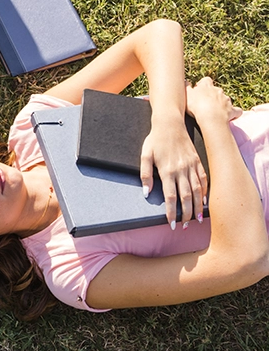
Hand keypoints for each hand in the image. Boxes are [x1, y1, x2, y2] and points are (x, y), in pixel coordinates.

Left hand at [140, 112, 206, 229]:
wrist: (170, 124)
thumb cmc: (155, 140)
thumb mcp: (145, 155)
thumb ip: (145, 175)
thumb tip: (146, 193)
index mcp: (167, 171)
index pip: (171, 197)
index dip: (171, 212)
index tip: (171, 224)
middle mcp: (181, 170)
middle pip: (186, 197)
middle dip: (186, 214)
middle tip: (185, 227)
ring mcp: (191, 166)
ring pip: (197, 191)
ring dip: (197, 207)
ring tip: (197, 219)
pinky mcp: (198, 162)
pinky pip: (204, 180)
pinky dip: (205, 192)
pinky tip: (205, 201)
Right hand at [185, 77, 241, 123]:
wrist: (210, 117)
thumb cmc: (196, 105)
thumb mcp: (186, 94)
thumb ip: (185, 87)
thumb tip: (185, 81)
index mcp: (207, 86)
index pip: (206, 80)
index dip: (203, 84)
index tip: (198, 90)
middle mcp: (218, 91)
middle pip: (216, 90)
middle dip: (212, 96)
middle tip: (204, 104)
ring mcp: (226, 100)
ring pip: (225, 100)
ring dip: (221, 104)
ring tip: (214, 112)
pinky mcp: (232, 110)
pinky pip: (236, 111)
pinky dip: (234, 113)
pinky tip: (231, 117)